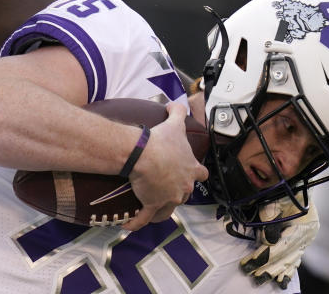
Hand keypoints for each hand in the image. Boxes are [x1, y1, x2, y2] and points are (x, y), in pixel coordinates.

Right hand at [122, 102, 208, 231]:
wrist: (146, 155)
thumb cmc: (161, 141)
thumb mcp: (173, 123)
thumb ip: (178, 112)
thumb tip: (174, 103)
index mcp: (191, 169)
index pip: (201, 175)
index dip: (196, 174)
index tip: (192, 173)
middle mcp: (184, 186)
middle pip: (185, 194)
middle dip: (179, 192)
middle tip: (167, 189)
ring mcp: (169, 198)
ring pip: (169, 209)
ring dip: (161, 209)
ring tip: (151, 208)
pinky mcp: (153, 205)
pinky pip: (145, 218)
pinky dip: (136, 223)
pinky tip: (128, 225)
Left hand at [239, 198, 319, 289]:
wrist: (297, 181)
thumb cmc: (285, 189)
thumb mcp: (275, 200)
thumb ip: (270, 219)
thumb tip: (269, 242)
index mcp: (303, 225)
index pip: (281, 247)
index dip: (264, 257)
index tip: (249, 264)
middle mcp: (307, 234)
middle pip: (286, 256)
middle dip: (268, 267)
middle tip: (253, 276)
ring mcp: (307, 238)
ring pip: (291, 260)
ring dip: (277, 271)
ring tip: (265, 280)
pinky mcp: (303, 239)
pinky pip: (296, 258)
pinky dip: (289, 269)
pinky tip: (283, 280)